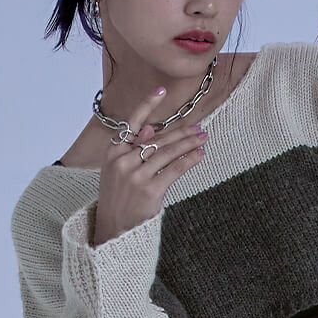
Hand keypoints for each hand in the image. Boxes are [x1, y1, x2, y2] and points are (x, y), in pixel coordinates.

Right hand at [93, 89, 208, 245]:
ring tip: (203, 139)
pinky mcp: (150, 189)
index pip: (132, 122)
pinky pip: (175, 169)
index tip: (162, 90)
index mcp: (113, 152)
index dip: (147, 104)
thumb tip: (151, 127)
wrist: (114, 227)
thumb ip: (133, 148)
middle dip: (182, 132)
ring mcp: (136, 175)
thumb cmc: (118, 196)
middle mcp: (123, 161)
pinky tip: (199, 155)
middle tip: (199, 127)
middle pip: (158, 139)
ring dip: (189, 144)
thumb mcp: (118, 170)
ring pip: (169, 153)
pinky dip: (189, 161)